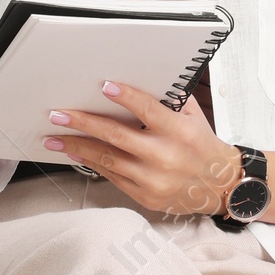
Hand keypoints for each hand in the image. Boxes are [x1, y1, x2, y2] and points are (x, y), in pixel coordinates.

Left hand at [43, 79, 242, 218]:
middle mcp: (165, 156)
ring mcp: (153, 179)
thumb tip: (141, 77)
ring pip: (108, 160)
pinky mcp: (145, 196)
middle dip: (84, 124)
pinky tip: (75, 153)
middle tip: (59, 115)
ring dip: (77, 147)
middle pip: (117, 136)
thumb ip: (169, 99)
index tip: (104, 85)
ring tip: (54, 137)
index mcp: (179, 132)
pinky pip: (112, 177)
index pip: (148, 110)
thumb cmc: (203, 147)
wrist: (219, 187)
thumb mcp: (194, 117)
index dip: (126, 96)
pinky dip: (91, 163)